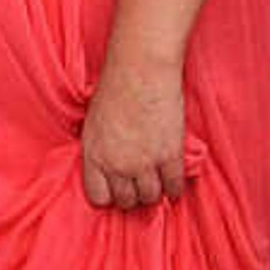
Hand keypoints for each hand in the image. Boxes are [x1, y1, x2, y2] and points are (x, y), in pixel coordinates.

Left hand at [79, 61, 189, 209]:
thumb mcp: (94, 121)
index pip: (99, 197)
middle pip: (126, 200)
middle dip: (133, 197)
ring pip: (151, 198)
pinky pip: (173, 186)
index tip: (118, 191)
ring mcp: (144, 163)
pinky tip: (175, 186)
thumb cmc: (116, 86)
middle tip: (141, 189)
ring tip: (158, 186)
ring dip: (155, 194)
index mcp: (94, 155)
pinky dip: (175, 189)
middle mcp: (116, 165)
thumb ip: (100, 148)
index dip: (110, 196)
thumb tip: (108, 164)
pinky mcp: (169, 156)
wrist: (141, 69)